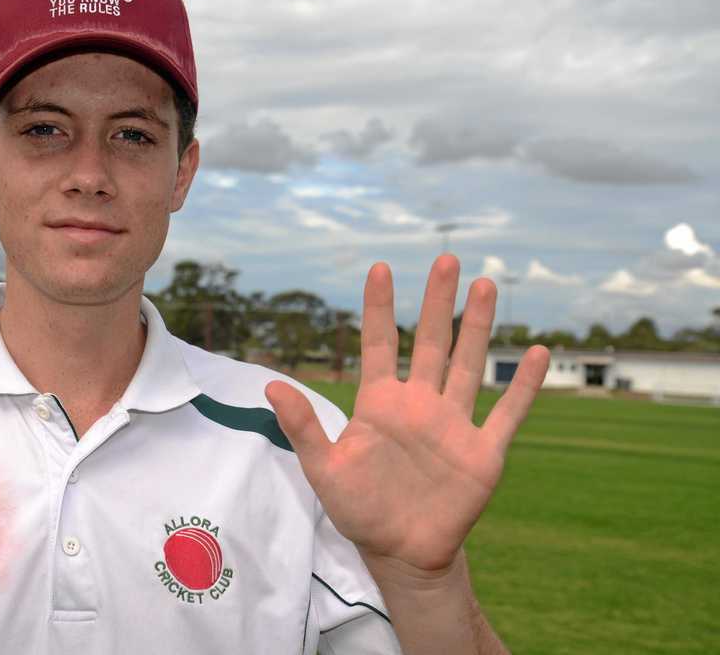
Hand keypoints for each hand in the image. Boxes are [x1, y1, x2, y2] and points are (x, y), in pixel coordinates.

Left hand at [267, 255, 547, 573]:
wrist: (400, 552)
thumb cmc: (359, 509)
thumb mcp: (323, 468)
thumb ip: (304, 426)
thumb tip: (271, 386)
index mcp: (380, 404)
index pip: (381, 345)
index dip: (380, 308)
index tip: (380, 268)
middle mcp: (420, 404)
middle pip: (432, 342)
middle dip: (438, 301)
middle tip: (446, 258)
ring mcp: (453, 424)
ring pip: (470, 364)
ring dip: (478, 327)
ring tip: (485, 285)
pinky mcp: (482, 452)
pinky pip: (507, 413)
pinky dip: (524, 386)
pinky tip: (538, 353)